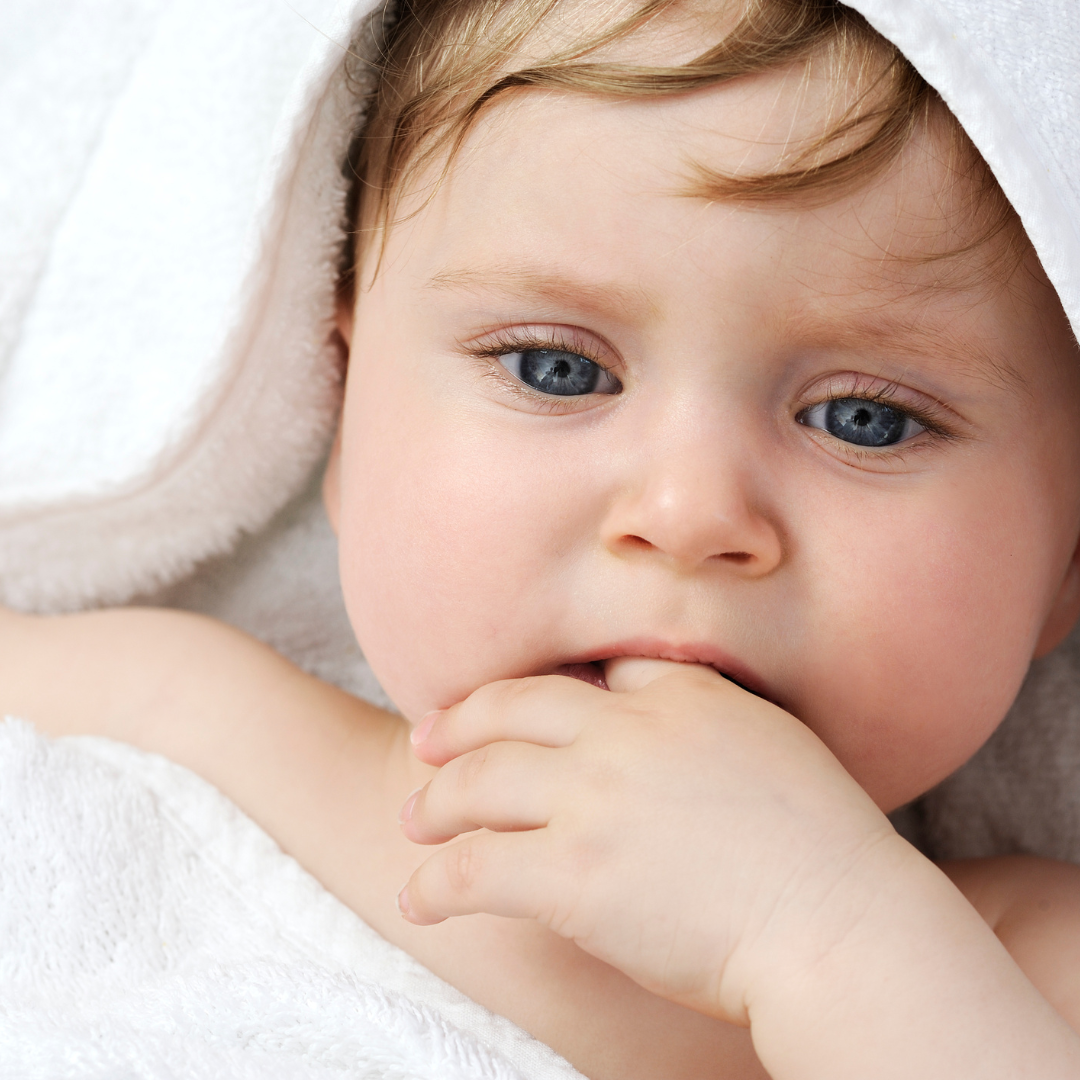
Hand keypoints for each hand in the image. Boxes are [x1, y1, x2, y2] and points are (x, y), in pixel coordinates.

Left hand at [396, 658, 900, 1025]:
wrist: (841, 923)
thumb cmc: (824, 845)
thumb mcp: (770, 738)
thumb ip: (700, 705)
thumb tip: (644, 689)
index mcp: (677, 694)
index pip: (581, 676)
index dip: (527, 697)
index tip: (500, 716)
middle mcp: (624, 733)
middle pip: (508, 711)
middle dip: (455, 727)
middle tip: (424, 744)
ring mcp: (593, 799)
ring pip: (477, 783)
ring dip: (435, 804)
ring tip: (415, 823)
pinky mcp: (572, 875)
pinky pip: (475, 869)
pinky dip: (436, 883)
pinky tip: (419, 896)